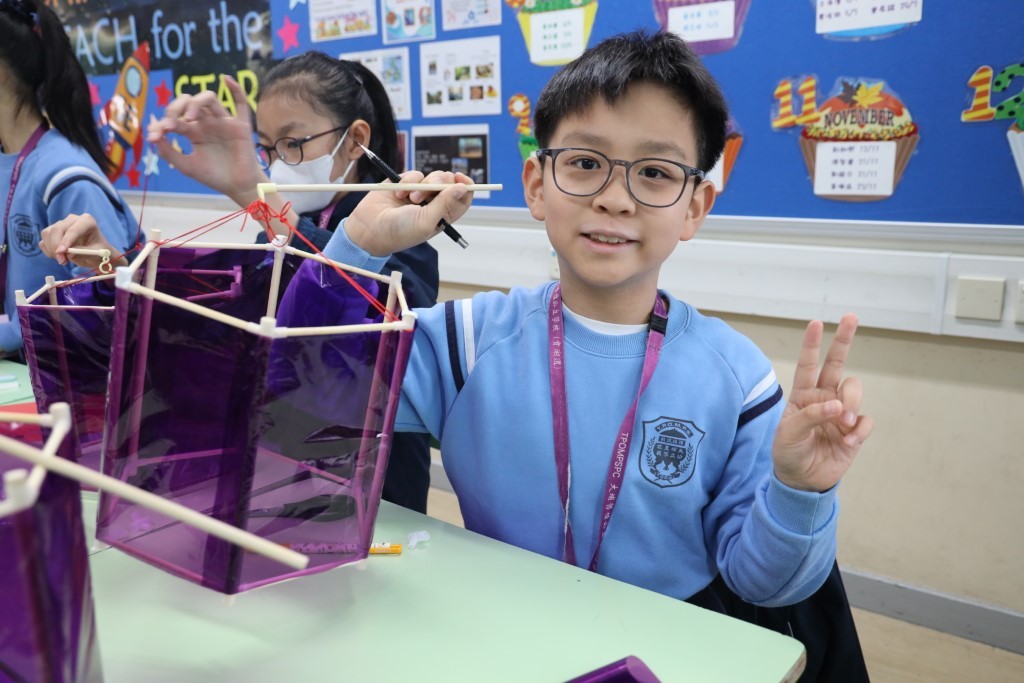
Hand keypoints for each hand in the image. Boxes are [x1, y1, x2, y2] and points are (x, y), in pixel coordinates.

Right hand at [40, 213, 127, 269]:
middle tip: (62, 261)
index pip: (73, 230)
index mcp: (87, 221)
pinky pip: (43, 240)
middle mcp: (73, 219)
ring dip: (52, 249)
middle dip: (56, 246)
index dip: (66, 241)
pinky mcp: (53, 232)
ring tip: (64, 260)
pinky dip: (48, 250)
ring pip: (47, 233)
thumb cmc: (99, 253)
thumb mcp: (95, 254)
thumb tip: (65, 253)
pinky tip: (59, 256)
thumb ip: (81, 252)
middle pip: (57, 229)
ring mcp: (61, 224)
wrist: (95, 255)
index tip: (61, 252)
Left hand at [146, 75, 265, 204]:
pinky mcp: (240, 126)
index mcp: (194, 132)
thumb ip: (168, 152)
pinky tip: (225, 79)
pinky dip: (235, 89)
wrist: (238, 187)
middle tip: (170, 124)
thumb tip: (152, 135)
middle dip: (176, 108)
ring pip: (209, 99)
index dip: (162, 124)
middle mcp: (207, 123)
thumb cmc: (214, 177)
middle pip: (189, 102)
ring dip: (196, 103)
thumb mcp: (186, 166)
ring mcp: (224, 122)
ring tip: (190, 118)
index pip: (175, 118)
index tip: (154, 136)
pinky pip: (240, 103)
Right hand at [345, 170, 472, 255]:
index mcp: (443, 215)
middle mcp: (434, 203)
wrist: (370, 227)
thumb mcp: (427, 220)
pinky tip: (398, 192)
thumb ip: (445, 203)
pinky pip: (414, 173)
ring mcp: (419, 192)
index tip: (460, 179)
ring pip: (432, 176)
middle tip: (427, 191)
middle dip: (439, 183)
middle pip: (449, 183)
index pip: (462, 198)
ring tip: (410, 197)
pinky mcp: (405, 183)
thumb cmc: (400, 231)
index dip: (465, 186)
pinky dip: (408, 181)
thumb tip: (463, 187)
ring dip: (421, 184)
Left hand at [772, 314, 873, 491]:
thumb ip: (809, 416)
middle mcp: (823, 398)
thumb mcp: (788, 433)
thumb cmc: (789, 451)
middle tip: (851, 317)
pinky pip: (866, 421)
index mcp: (803, 394)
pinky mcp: (855, 431)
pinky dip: (859, 430)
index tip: (815, 323)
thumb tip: (837, 406)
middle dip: (843, 339)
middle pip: (836, 363)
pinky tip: (848, 441)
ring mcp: (841, 413)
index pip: (808, 364)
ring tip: (841, 425)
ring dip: (851, 404)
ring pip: (854, 390)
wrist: (802, 480)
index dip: (812, 344)